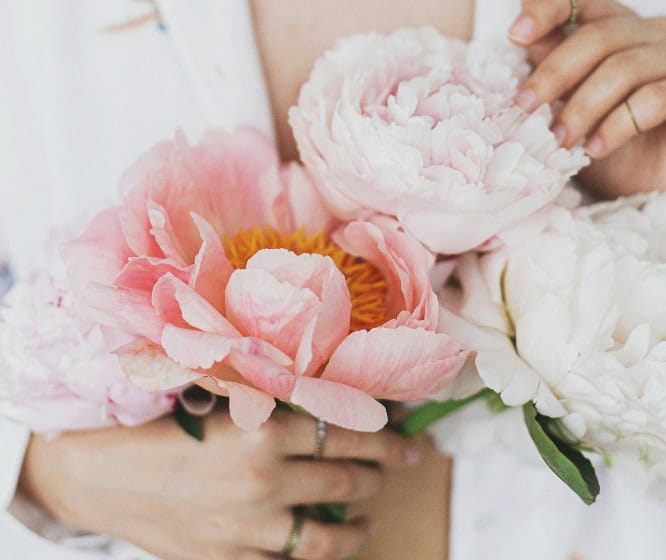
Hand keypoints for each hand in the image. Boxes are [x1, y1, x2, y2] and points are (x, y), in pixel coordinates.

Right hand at [19, 409, 424, 559]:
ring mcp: (248, 526)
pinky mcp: (229, 558)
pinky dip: (315, 556)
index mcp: (263, 430)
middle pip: (346, 478)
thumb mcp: (219, 400)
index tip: (411, 439)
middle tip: (399, 468)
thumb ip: (272, 400)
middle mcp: (263, 478)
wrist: (103, 475)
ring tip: (370, 519)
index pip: (345, 432)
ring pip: (327, 534)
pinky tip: (326, 547)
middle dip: (381, 473)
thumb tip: (325, 397)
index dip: (386, 437)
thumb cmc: (162, 426)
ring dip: (359, 525)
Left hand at [508, 0, 665, 196]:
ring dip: (581, 108)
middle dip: (553, 74)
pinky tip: (595, 149)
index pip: (584, 2)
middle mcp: (652, 36)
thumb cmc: (610, 150)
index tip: (516, 35)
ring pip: (623, 68)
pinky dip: (616, 125)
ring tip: (559, 141)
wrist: (651, 187)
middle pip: (598, 36)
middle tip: (525, 107)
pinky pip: (652, 99)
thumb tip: (520, 41)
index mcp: (619, 32)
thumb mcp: (572, 108)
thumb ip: (554, 73)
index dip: (549, 9)